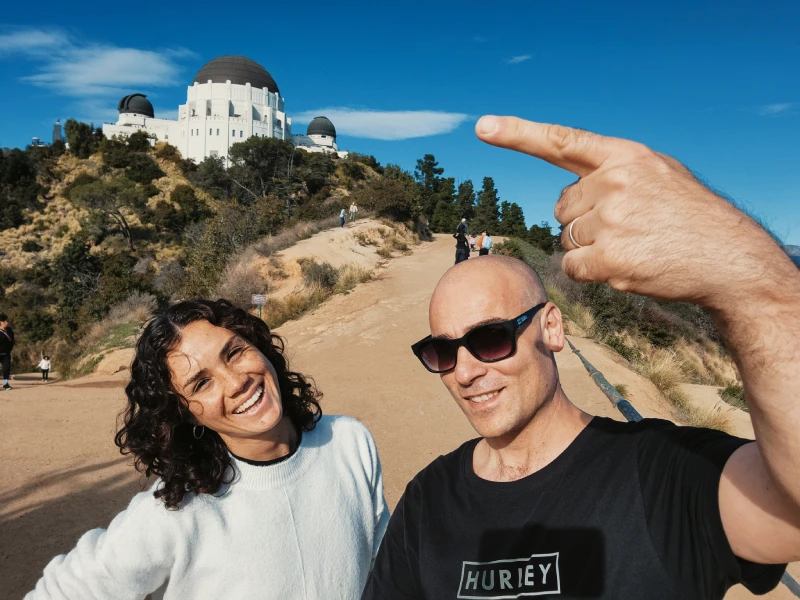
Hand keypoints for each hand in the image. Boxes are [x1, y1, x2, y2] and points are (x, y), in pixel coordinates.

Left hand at [475, 116, 791, 307]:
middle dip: (584, 221)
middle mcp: (614, 182)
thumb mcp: (658, 174)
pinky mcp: (609, 257)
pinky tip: (625, 265)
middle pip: (562, 207)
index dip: (519, 134)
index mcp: (625, 156)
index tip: (484, 127)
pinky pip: (571, 266)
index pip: (562, 141)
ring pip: (567, 239)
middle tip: (626, 227)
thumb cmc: (688, 216)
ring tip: (635, 244)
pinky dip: (590, 271)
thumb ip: (612, 172)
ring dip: (591, 248)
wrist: (727, 257)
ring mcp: (611, 220)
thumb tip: (566, 194)